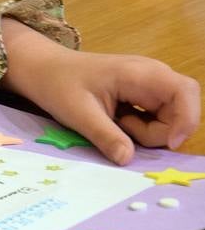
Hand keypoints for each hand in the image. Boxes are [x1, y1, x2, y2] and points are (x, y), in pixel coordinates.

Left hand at [0, 21, 200, 164]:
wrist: (42, 69)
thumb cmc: (58, 84)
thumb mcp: (78, 113)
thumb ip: (105, 136)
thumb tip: (128, 160)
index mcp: (140, 72)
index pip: (185, 91)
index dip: (187, 119)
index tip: (169, 144)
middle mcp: (151, 76)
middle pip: (180, 112)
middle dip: (159, 132)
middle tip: (122, 128)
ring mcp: (148, 86)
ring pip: (169, 120)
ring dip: (146, 132)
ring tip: (113, 121)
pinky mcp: (142, 96)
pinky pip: (156, 120)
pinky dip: (140, 128)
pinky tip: (116, 120)